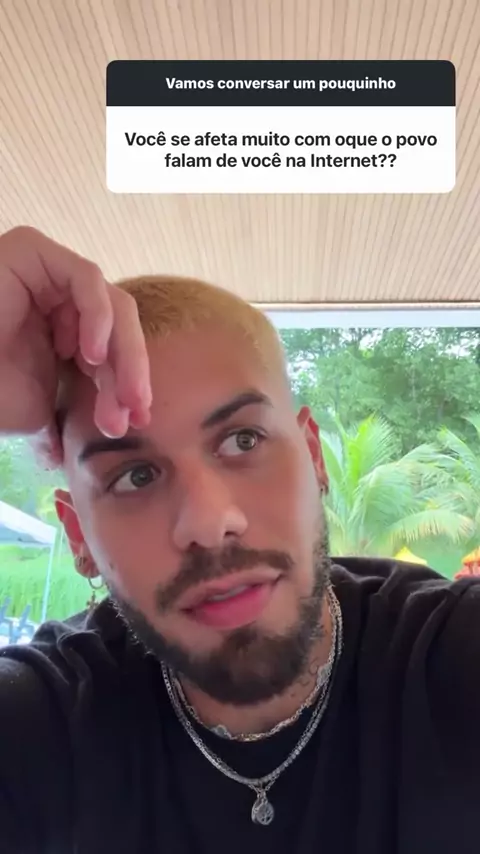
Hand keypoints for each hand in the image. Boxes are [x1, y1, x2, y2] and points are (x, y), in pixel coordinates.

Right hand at [0, 226, 151, 463]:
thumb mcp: (42, 407)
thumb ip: (73, 411)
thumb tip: (76, 448)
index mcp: (63, 328)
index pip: (114, 349)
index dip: (130, 382)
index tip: (138, 419)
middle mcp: (58, 296)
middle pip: (119, 326)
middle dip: (130, 373)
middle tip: (134, 412)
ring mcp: (46, 271)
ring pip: (111, 304)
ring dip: (122, 353)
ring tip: (116, 392)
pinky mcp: (32, 251)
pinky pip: (86, 278)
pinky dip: (98, 315)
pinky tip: (92, 352)